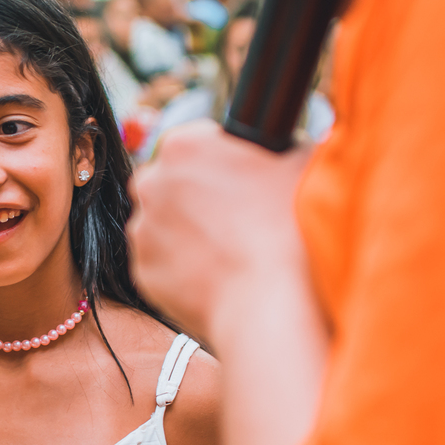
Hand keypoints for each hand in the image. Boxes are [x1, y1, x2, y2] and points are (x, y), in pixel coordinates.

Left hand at [127, 120, 311, 341]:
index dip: (220, 160)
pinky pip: (162, 263)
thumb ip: (283, 145)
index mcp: (183, 145)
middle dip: (195, 194)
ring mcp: (143, 230)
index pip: (195, 141)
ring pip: (163, 223)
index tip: (239, 179)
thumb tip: (283, 148)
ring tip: (229, 251)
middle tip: (233, 217)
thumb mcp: (301, 163)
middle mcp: (151, 183)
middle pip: (169, 181)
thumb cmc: (290, 228)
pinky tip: (216, 274)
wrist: (269, 302)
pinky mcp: (143, 272)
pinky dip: (182, 268)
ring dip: (187, 232)